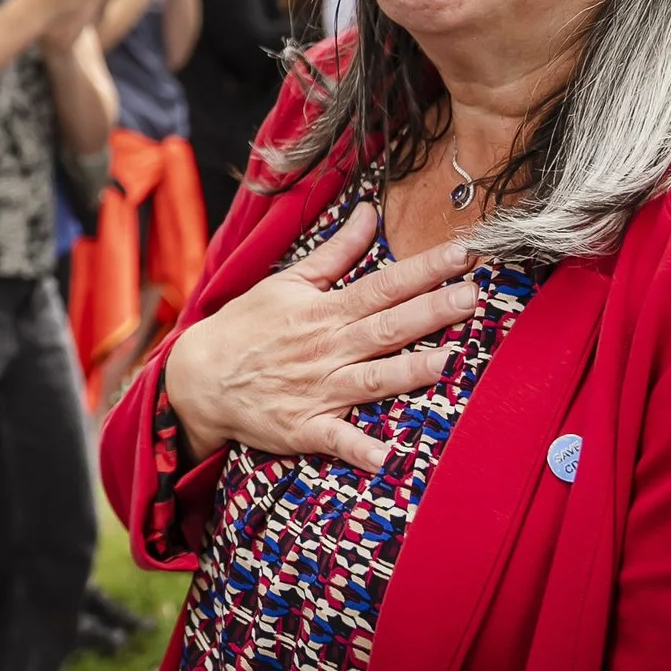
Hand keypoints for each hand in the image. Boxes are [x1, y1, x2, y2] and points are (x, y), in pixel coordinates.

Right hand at [163, 203, 475, 468]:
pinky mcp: (306, 428)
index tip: (462, 253)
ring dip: (409, 372)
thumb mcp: (288, 282)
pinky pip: (336, 440)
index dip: (424, 269)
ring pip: (371, 380)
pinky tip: (386, 457)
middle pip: (386, 327)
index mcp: (325, 311)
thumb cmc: (247, 327)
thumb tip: (369, 213)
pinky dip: (359, 449)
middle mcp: (327, 348)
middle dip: (431, 311)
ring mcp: (318, 390)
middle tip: (472, 296)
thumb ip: (336, 252)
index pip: (383, 284)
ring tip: (448, 363)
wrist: (198, 379)